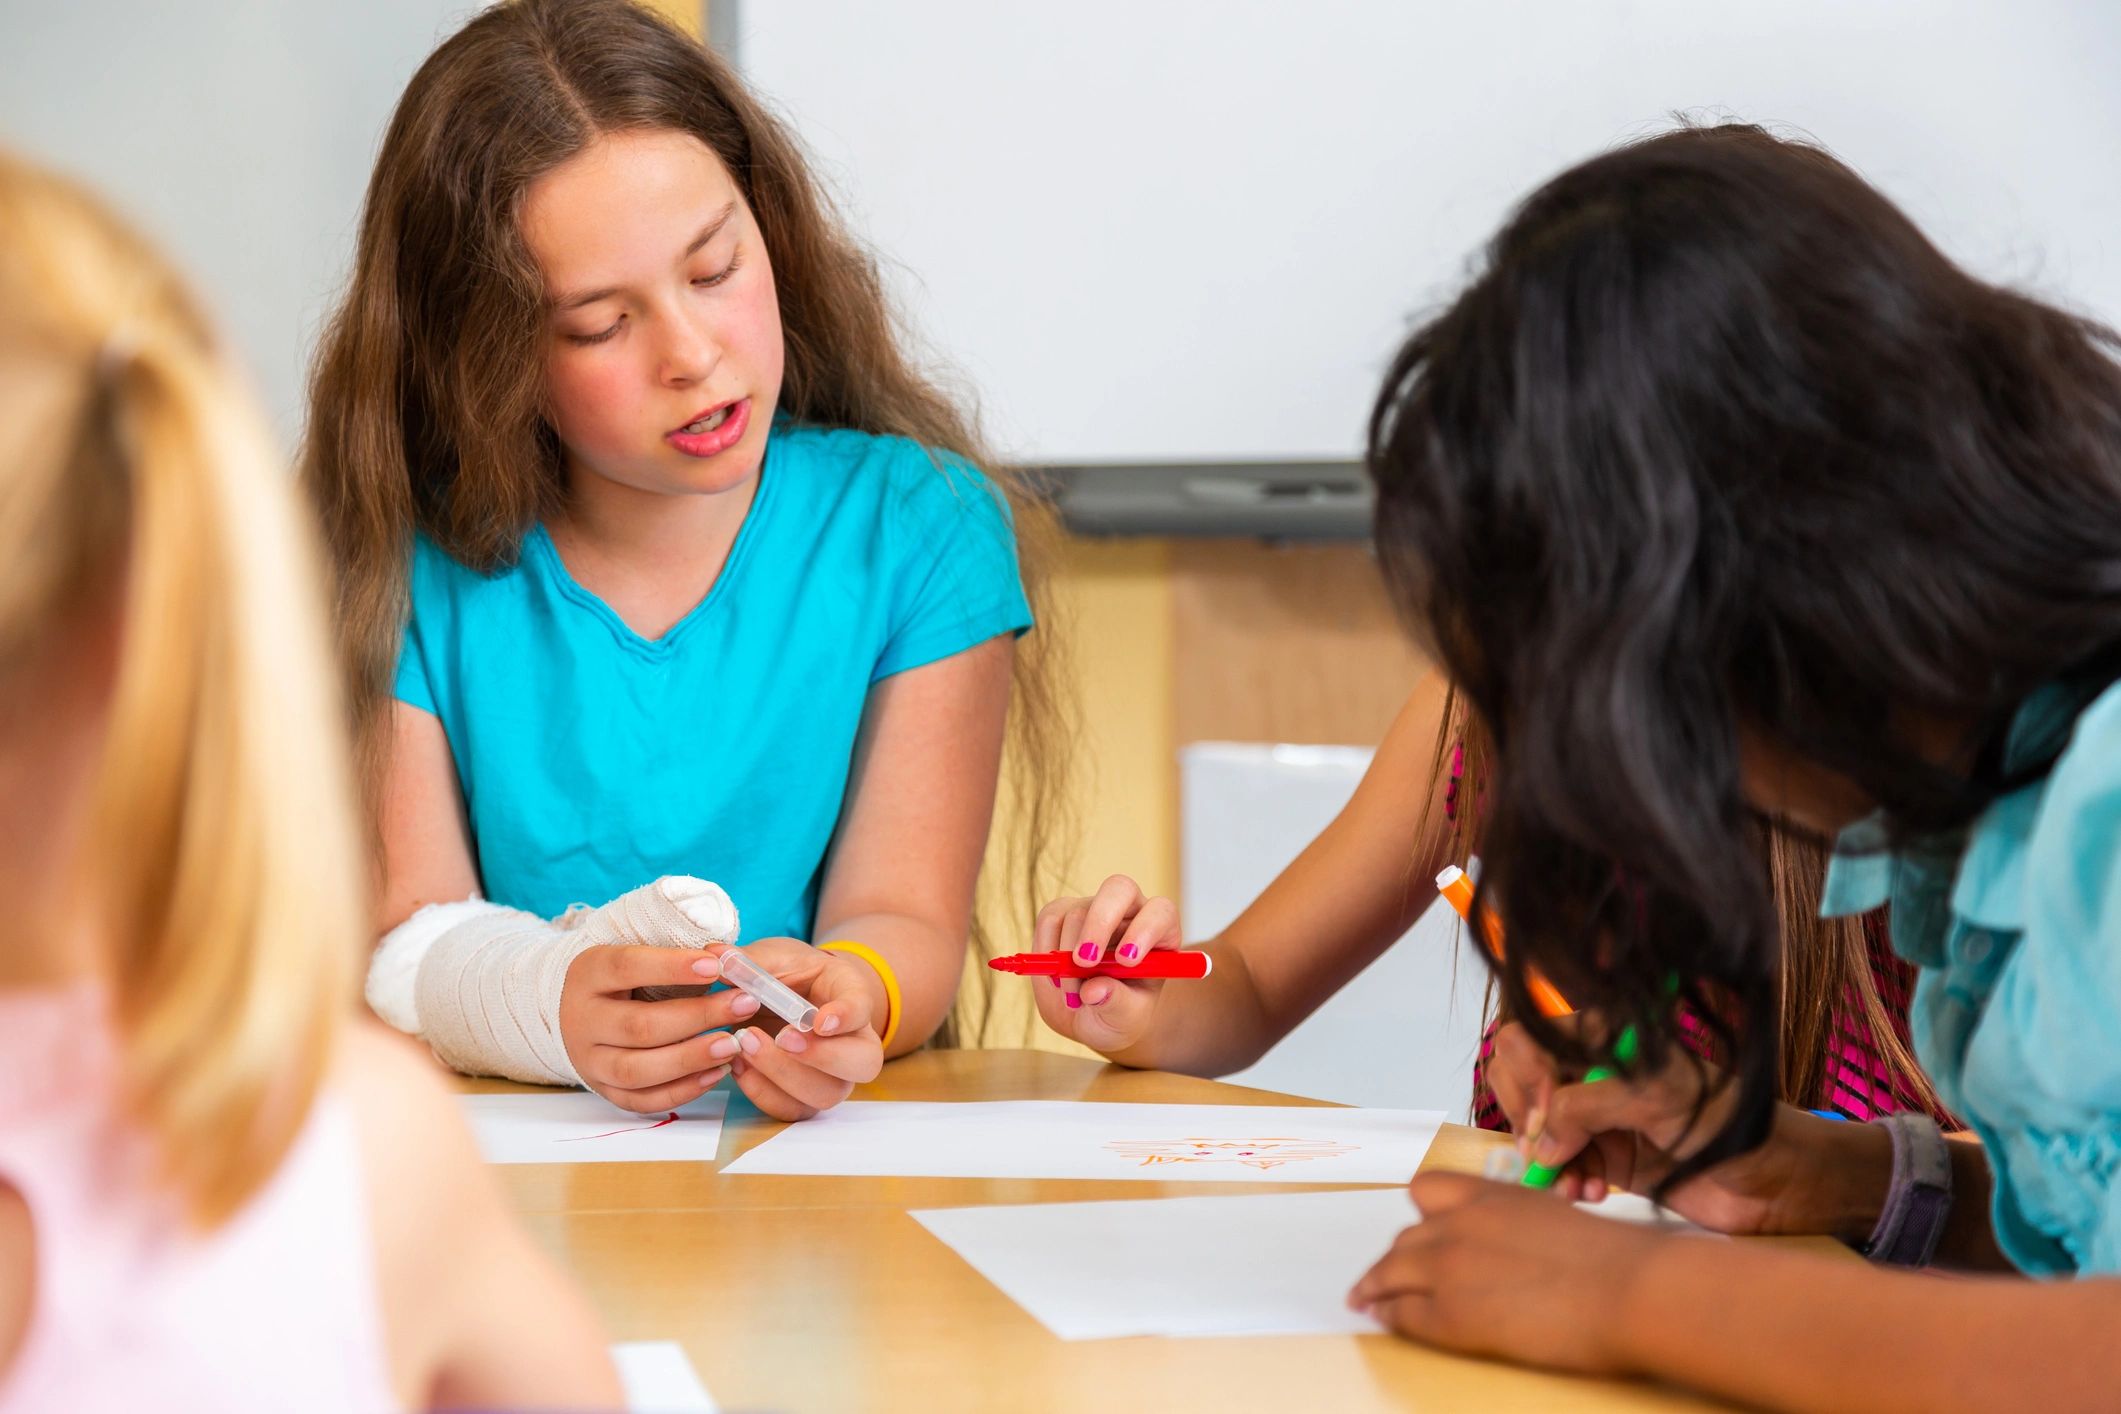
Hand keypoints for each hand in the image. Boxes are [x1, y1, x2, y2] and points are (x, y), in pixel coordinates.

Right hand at [559, 945, 756, 1112]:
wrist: (581, 1011)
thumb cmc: (628, 976)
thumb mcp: (642, 951)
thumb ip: (684, 955)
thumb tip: (729, 959)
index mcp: (589, 972)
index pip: (627, 967)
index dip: (672, 967)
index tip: (716, 966)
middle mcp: (581, 1019)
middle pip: (639, 1026)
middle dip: (698, 1017)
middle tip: (744, 1005)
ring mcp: (589, 1060)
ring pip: (637, 1070)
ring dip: (691, 1059)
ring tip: (732, 1045)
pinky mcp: (604, 1090)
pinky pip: (642, 1100)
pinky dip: (682, 1090)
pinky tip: (717, 1072)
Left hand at [690, 939, 883, 1120]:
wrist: (785, 999)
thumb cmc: (786, 975)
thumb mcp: (772, 958)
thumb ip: (750, 961)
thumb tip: (715, 956)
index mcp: (851, 996)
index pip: (863, 1008)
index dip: (846, 1017)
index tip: (820, 1021)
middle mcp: (853, 1042)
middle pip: (861, 1064)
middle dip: (822, 1057)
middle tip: (783, 1038)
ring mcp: (833, 1076)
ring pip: (826, 1093)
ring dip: (783, 1075)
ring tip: (746, 1045)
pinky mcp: (804, 1097)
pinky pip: (792, 1109)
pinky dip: (763, 1092)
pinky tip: (738, 1066)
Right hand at [1027, 874, 1181, 1054]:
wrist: (1090, 1016)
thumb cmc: (1119, 1015)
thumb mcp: (1126, 1020)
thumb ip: (1116, 1004)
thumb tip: (1094, 991)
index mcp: (1160, 933)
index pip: (1160, 913)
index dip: (1145, 929)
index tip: (1126, 961)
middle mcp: (1129, 911)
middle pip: (1118, 890)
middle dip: (1099, 924)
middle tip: (1084, 962)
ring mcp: (1094, 908)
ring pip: (1077, 912)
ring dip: (1067, 957)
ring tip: (1073, 995)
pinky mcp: (1062, 912)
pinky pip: (1050, 920)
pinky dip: (1046, 950)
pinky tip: (1057, 978)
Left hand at [1349, 1172, 1659, 1374]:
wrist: (1627, 1288)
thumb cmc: (1613, 1257)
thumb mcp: (1555, 1217)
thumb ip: (1520, 1224)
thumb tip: (1515, 1247)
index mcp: (1488, 1194)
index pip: (1426, 1191)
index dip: (1419, 1216)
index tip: (1415, 1231)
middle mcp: (1458, 1223)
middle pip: (1406, 1237)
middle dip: (1398, 1256)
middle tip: (1388, 1273)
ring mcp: (1448, 1269)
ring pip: (1390, 1272)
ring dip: (1376, 1285)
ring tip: (1364, 1297)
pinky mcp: (1450, 1316)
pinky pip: (1403, 1315)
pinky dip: (1390, 1317)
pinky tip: (1383, 1319)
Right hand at [1485, 1018, 1858, 1234]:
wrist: (1776, 1183)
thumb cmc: (1728, 1123)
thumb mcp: (1654, 1099)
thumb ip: (1586, 1106)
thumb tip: (1537, 1141)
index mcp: (1606, 1040)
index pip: (1531, 1038)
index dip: (1527, 1073)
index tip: (1547, 1108)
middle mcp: (1595, 1074)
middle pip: (1521, 1082)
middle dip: (1527, 1119)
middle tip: (1547, 1148)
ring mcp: (1599, 1118)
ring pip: (1536, 1132)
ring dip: (1547, 1160)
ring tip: (1573, 1185)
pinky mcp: (1608, 1161)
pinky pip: (1561, 1167)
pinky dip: (1565, 1182)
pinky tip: (1586, 1193)